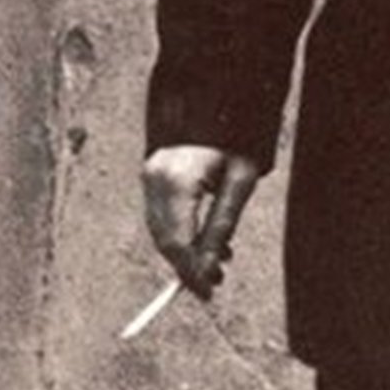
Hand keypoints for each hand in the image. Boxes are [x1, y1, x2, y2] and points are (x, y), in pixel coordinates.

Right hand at [141, 144, 260, 299]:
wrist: (220, 97)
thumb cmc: (237, 138)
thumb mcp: (240, 181)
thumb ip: (221, 226)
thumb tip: (207, 271)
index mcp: (177, 180)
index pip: (177, 241)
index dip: (191, 272)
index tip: (208, 292)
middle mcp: (155, 178)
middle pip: (165, 238)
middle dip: (189, 263)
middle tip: (216, 280)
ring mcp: (149, 174)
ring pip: (161, 228)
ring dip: (186, 249)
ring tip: (220, 258)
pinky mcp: (151, 172)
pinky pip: (161, 213)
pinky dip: (180, 230)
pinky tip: (205, 237)